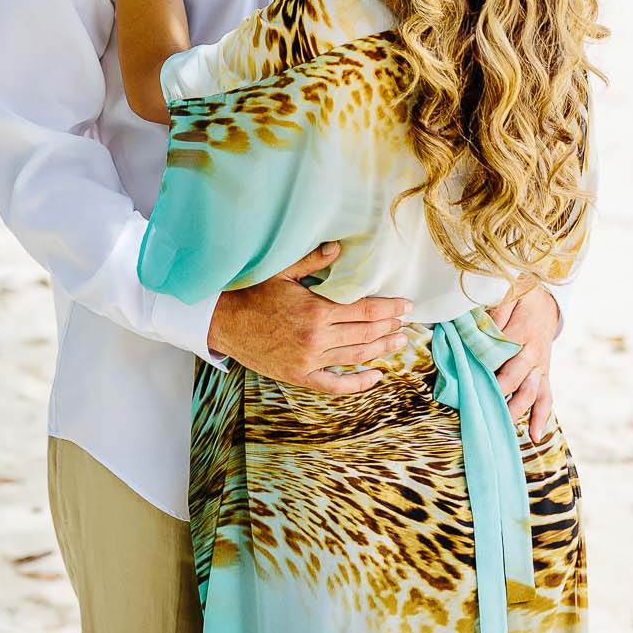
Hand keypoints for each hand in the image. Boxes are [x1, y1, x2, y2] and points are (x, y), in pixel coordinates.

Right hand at [208, 242, 410, 396]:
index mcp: (317, 310)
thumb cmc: (254, 294)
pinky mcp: (300, 376)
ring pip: (356, 356)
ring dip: (382, 350)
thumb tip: (338, 248)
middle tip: (406, 321)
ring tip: (399, 342)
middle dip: (390, 326)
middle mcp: (317, 338)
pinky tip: (376, 376)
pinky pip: (336, 385)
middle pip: (366, 333)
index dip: (390, 307)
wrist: (226, 323)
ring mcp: (309, 360)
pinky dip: (358, 383)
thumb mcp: (283, 272)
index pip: (365, 309)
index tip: (407, 304)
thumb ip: (313, 261)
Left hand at [486, 282, 559, 442]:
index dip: (486, 364)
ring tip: (504, 427)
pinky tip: (535, 436)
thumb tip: (484, 328)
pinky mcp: (544, 375)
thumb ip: (497, 310)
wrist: (547, 303)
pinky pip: (546, 398)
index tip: (469, 376)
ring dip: (517, 410)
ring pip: (531, 392)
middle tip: (482, 406)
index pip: (502, 352)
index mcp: (522, 331)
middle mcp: (533, 353)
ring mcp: (540, 367)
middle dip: (499, 392)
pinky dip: (541, 417)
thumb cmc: (522, 298)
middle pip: (516, 377)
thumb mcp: (510, 294)